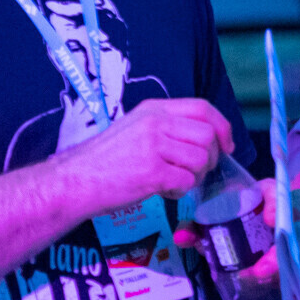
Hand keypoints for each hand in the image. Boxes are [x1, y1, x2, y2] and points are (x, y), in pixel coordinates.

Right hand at [53, 97, 233, 212]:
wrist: (74, 181)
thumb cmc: (104, 161)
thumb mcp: (135, 129)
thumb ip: (166, 128)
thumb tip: (206, 140)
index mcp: (153, 109)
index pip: (203, 108)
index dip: (222, 127)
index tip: (226, 146)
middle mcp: (155, 122)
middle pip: (208, 136)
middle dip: (211, 158)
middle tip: (195, 172)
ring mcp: (153, 146)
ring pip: (202, 159)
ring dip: (195, 177)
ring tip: (174, 182)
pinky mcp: (151, 172)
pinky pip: (186, 181)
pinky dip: (180, 191)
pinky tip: (163, 191)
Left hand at [174, 182, 299, 282]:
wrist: (233, 238)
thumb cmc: (225, 221)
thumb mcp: (207, 223)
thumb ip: (194, 228)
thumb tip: (181, 237)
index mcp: (266, 194)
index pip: (280, 191)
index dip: (279, 203)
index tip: (269, 221)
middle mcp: (287, 212)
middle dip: (287, 241)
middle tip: (264, 264)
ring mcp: (296, 234)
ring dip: (286, 263)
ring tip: (261, 277)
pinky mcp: (299, 255)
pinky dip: (292, 274)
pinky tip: (275, 284)